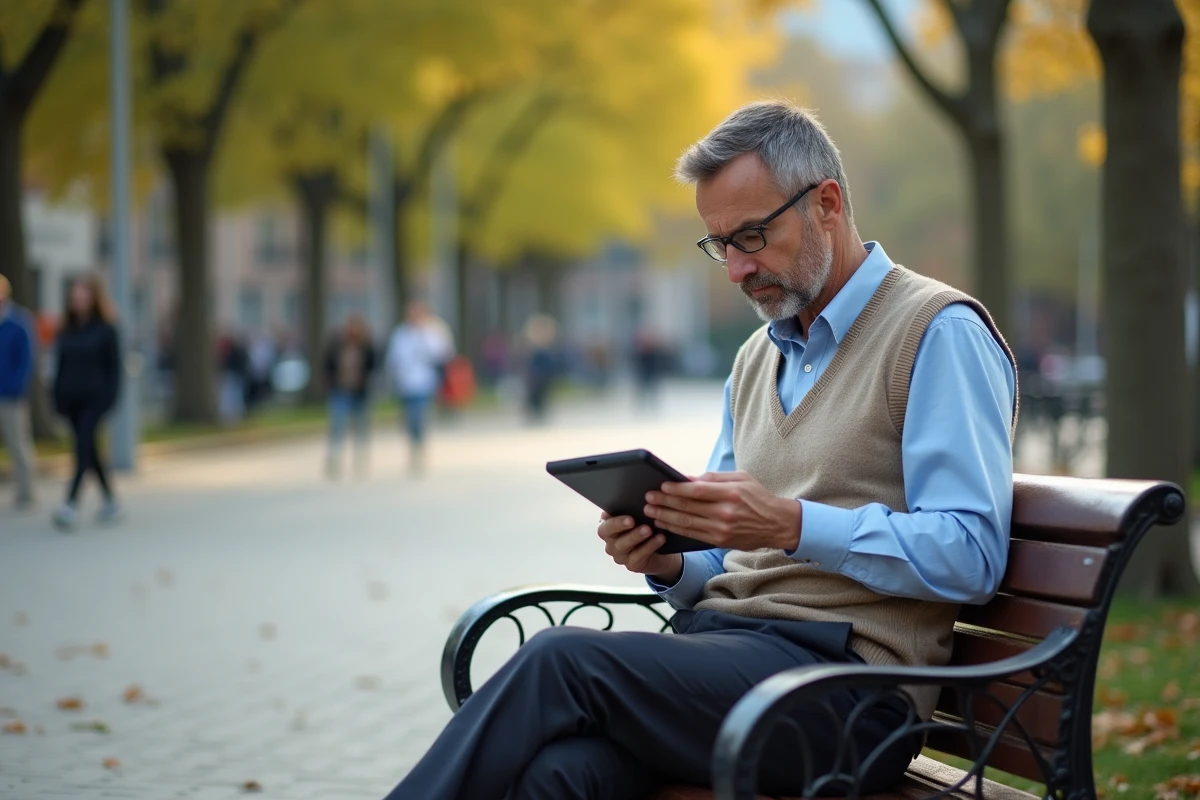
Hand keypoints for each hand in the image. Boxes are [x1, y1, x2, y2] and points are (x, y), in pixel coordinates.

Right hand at [597, 512, 682, 583]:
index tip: (623, 513)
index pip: (604, 521)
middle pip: (608, 533)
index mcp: (609, 526)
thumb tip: (641, 495)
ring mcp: (619, 554)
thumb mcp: (640, 518)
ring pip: (623, 545)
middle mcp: (610, 541)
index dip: (612, 518)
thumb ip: (634, 509)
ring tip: (648, 529)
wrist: (661, 554)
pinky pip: (638, 556)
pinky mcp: (631, 565)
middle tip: (632, 520)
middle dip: (619, 525)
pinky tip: (659, 538)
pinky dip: (649, 546)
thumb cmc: (646, 529)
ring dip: (636, 536)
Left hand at [644, 471, 800, 551]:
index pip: (697, 490)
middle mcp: (725, 512)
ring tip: (650, 512)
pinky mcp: (720, 541)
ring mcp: (722, 529)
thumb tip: (687, 479)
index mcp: (730, 493)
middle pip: (688, 507)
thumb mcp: (740, 478)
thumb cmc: (757, 497)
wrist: (777, 524)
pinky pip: (692, 535)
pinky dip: (676, 529)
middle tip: (648, 498)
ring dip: (665, 517)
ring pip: (687, 523)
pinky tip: (664, 524)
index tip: (660, 485)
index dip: (676, 489)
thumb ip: (714, 478)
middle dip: (664, 502)